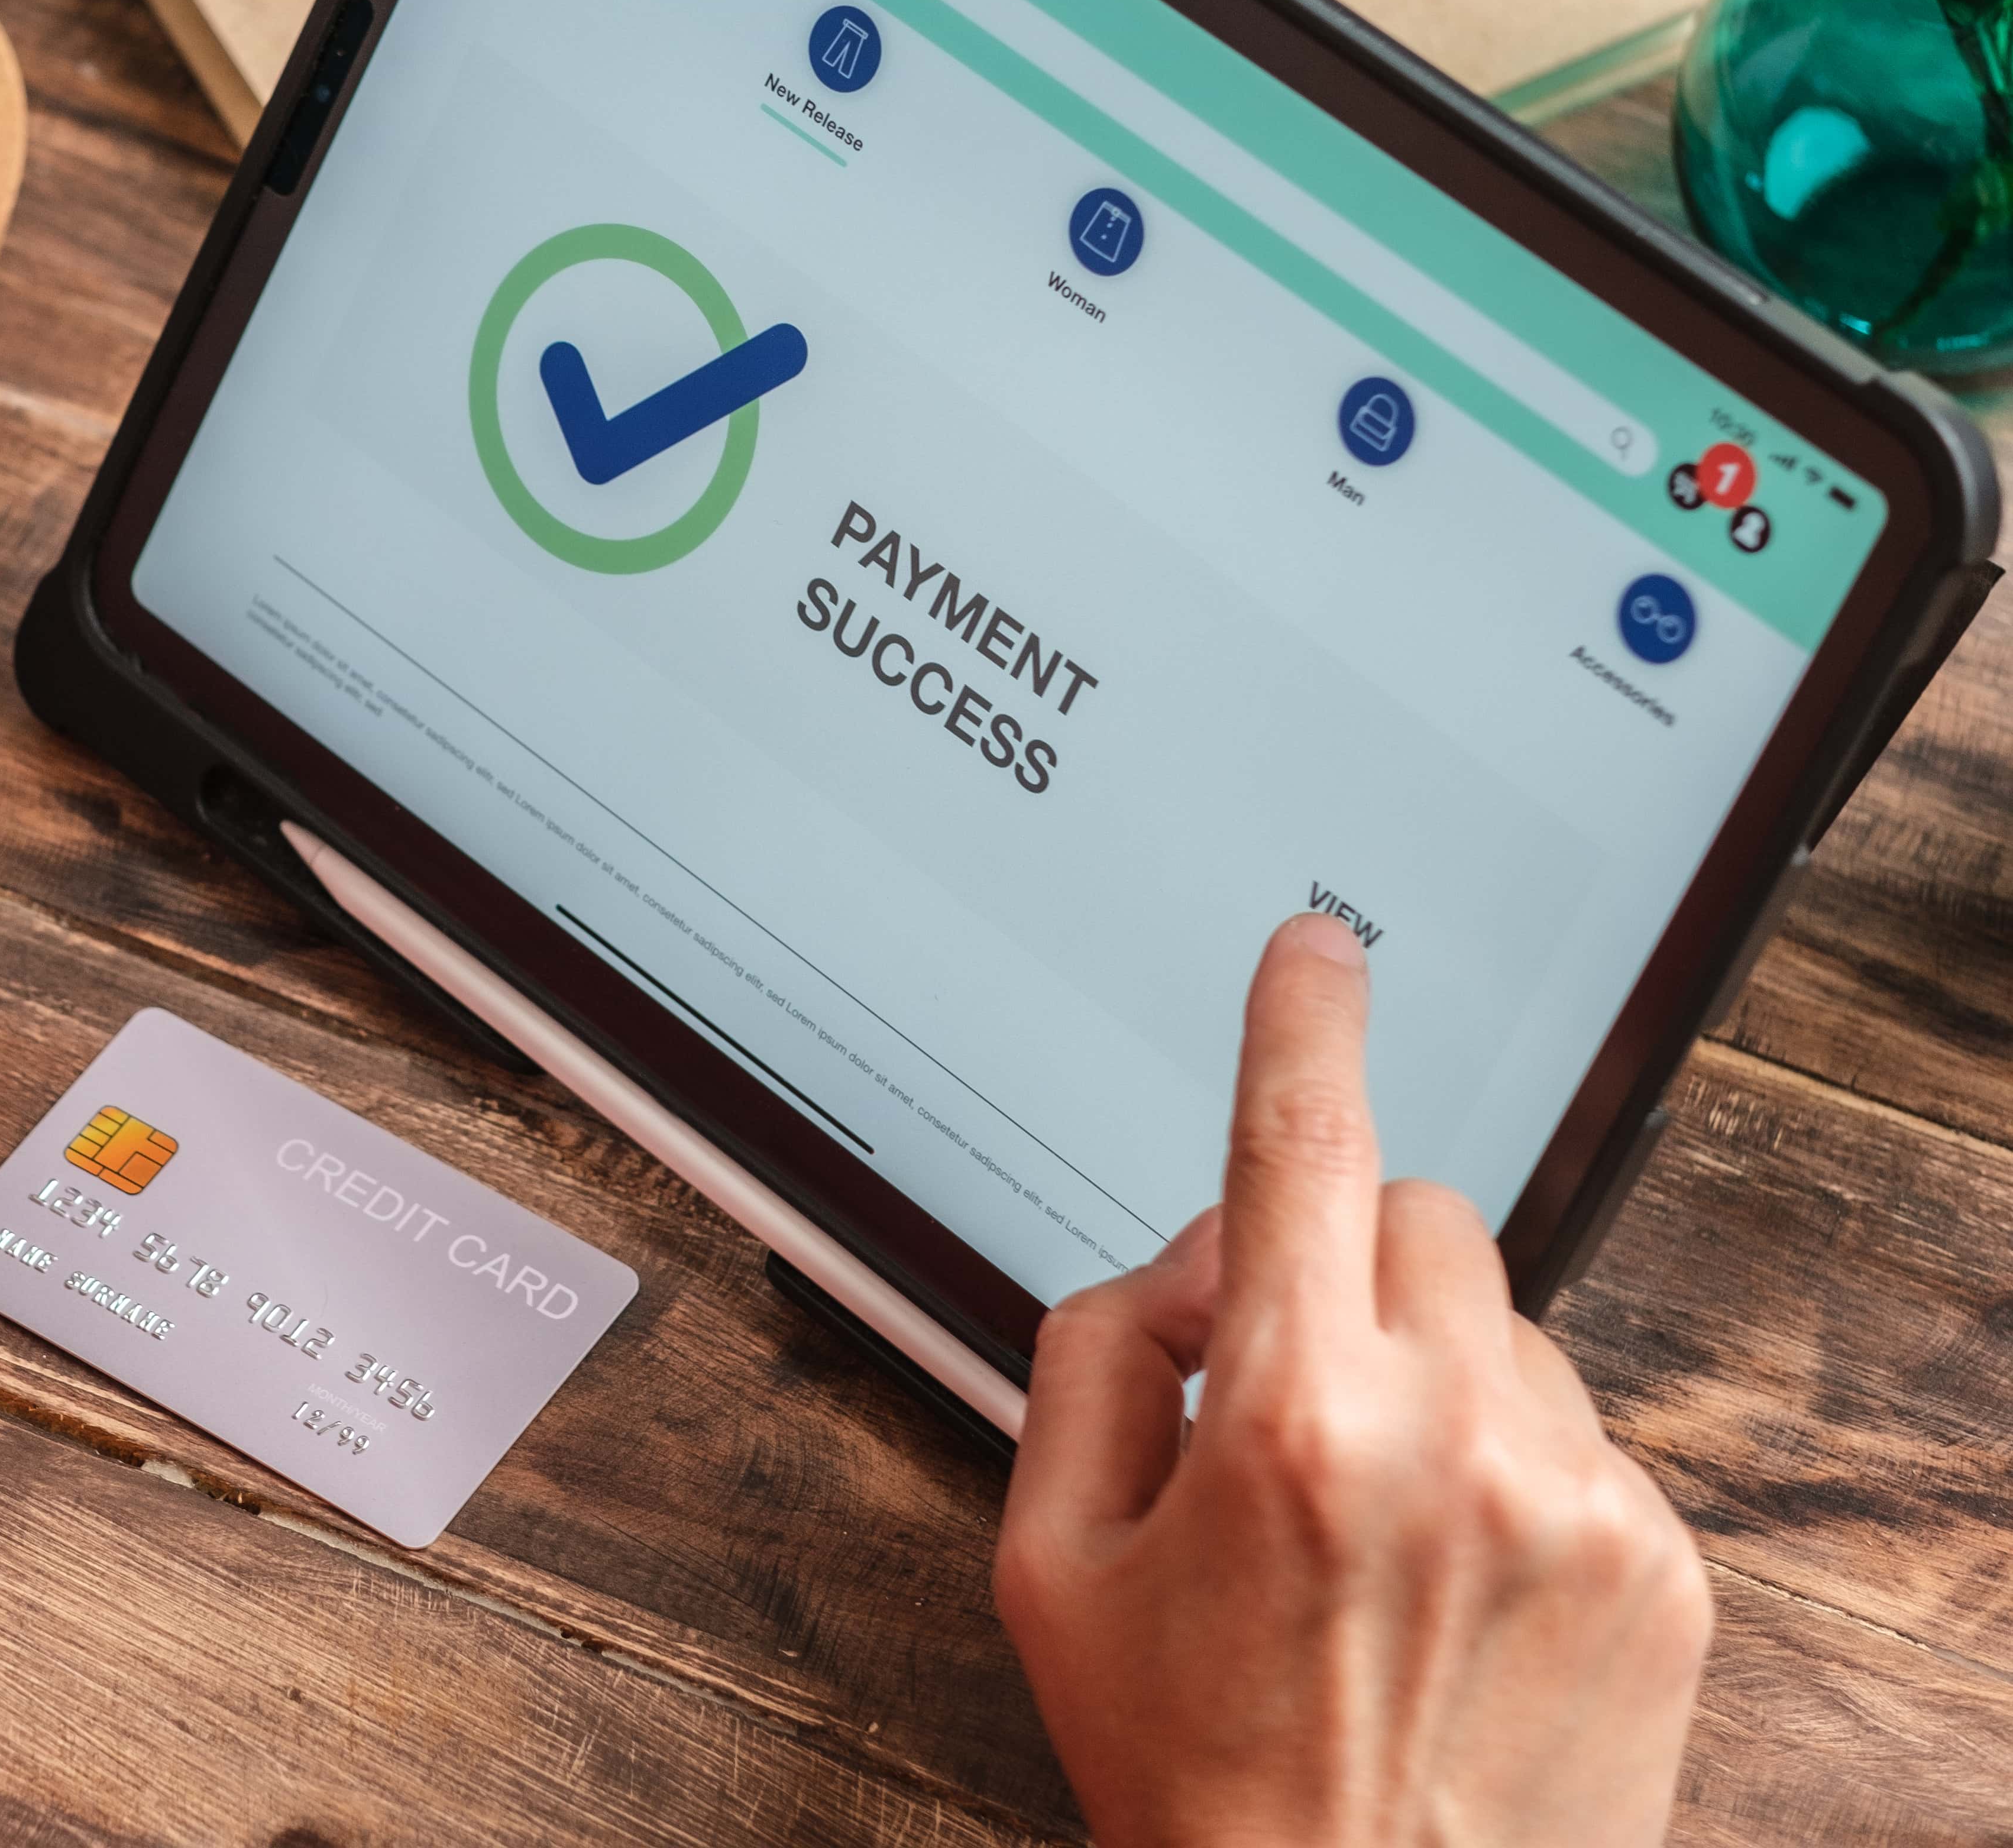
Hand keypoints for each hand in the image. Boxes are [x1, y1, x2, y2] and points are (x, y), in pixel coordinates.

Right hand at [993, 914, 1709, 1845]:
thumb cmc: (1199, 1779)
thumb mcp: (1049, 1566)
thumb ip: (1093, 1361)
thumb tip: (1188, 1258)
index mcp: (1287, 1424)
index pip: (1299, 1145)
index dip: (1302, 1020)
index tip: (1321, 948)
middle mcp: (1450, 1440)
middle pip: (1412, 1212)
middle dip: (1337, 1261)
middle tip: (1274, 1389)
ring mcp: (1578, 1504)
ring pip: (1502, 1321)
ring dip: (1429, 1371)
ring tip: (1369, 1530)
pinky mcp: (1664, 1568)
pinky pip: (1580, 1433)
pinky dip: (1508, 1470)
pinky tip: (1453, 1587)